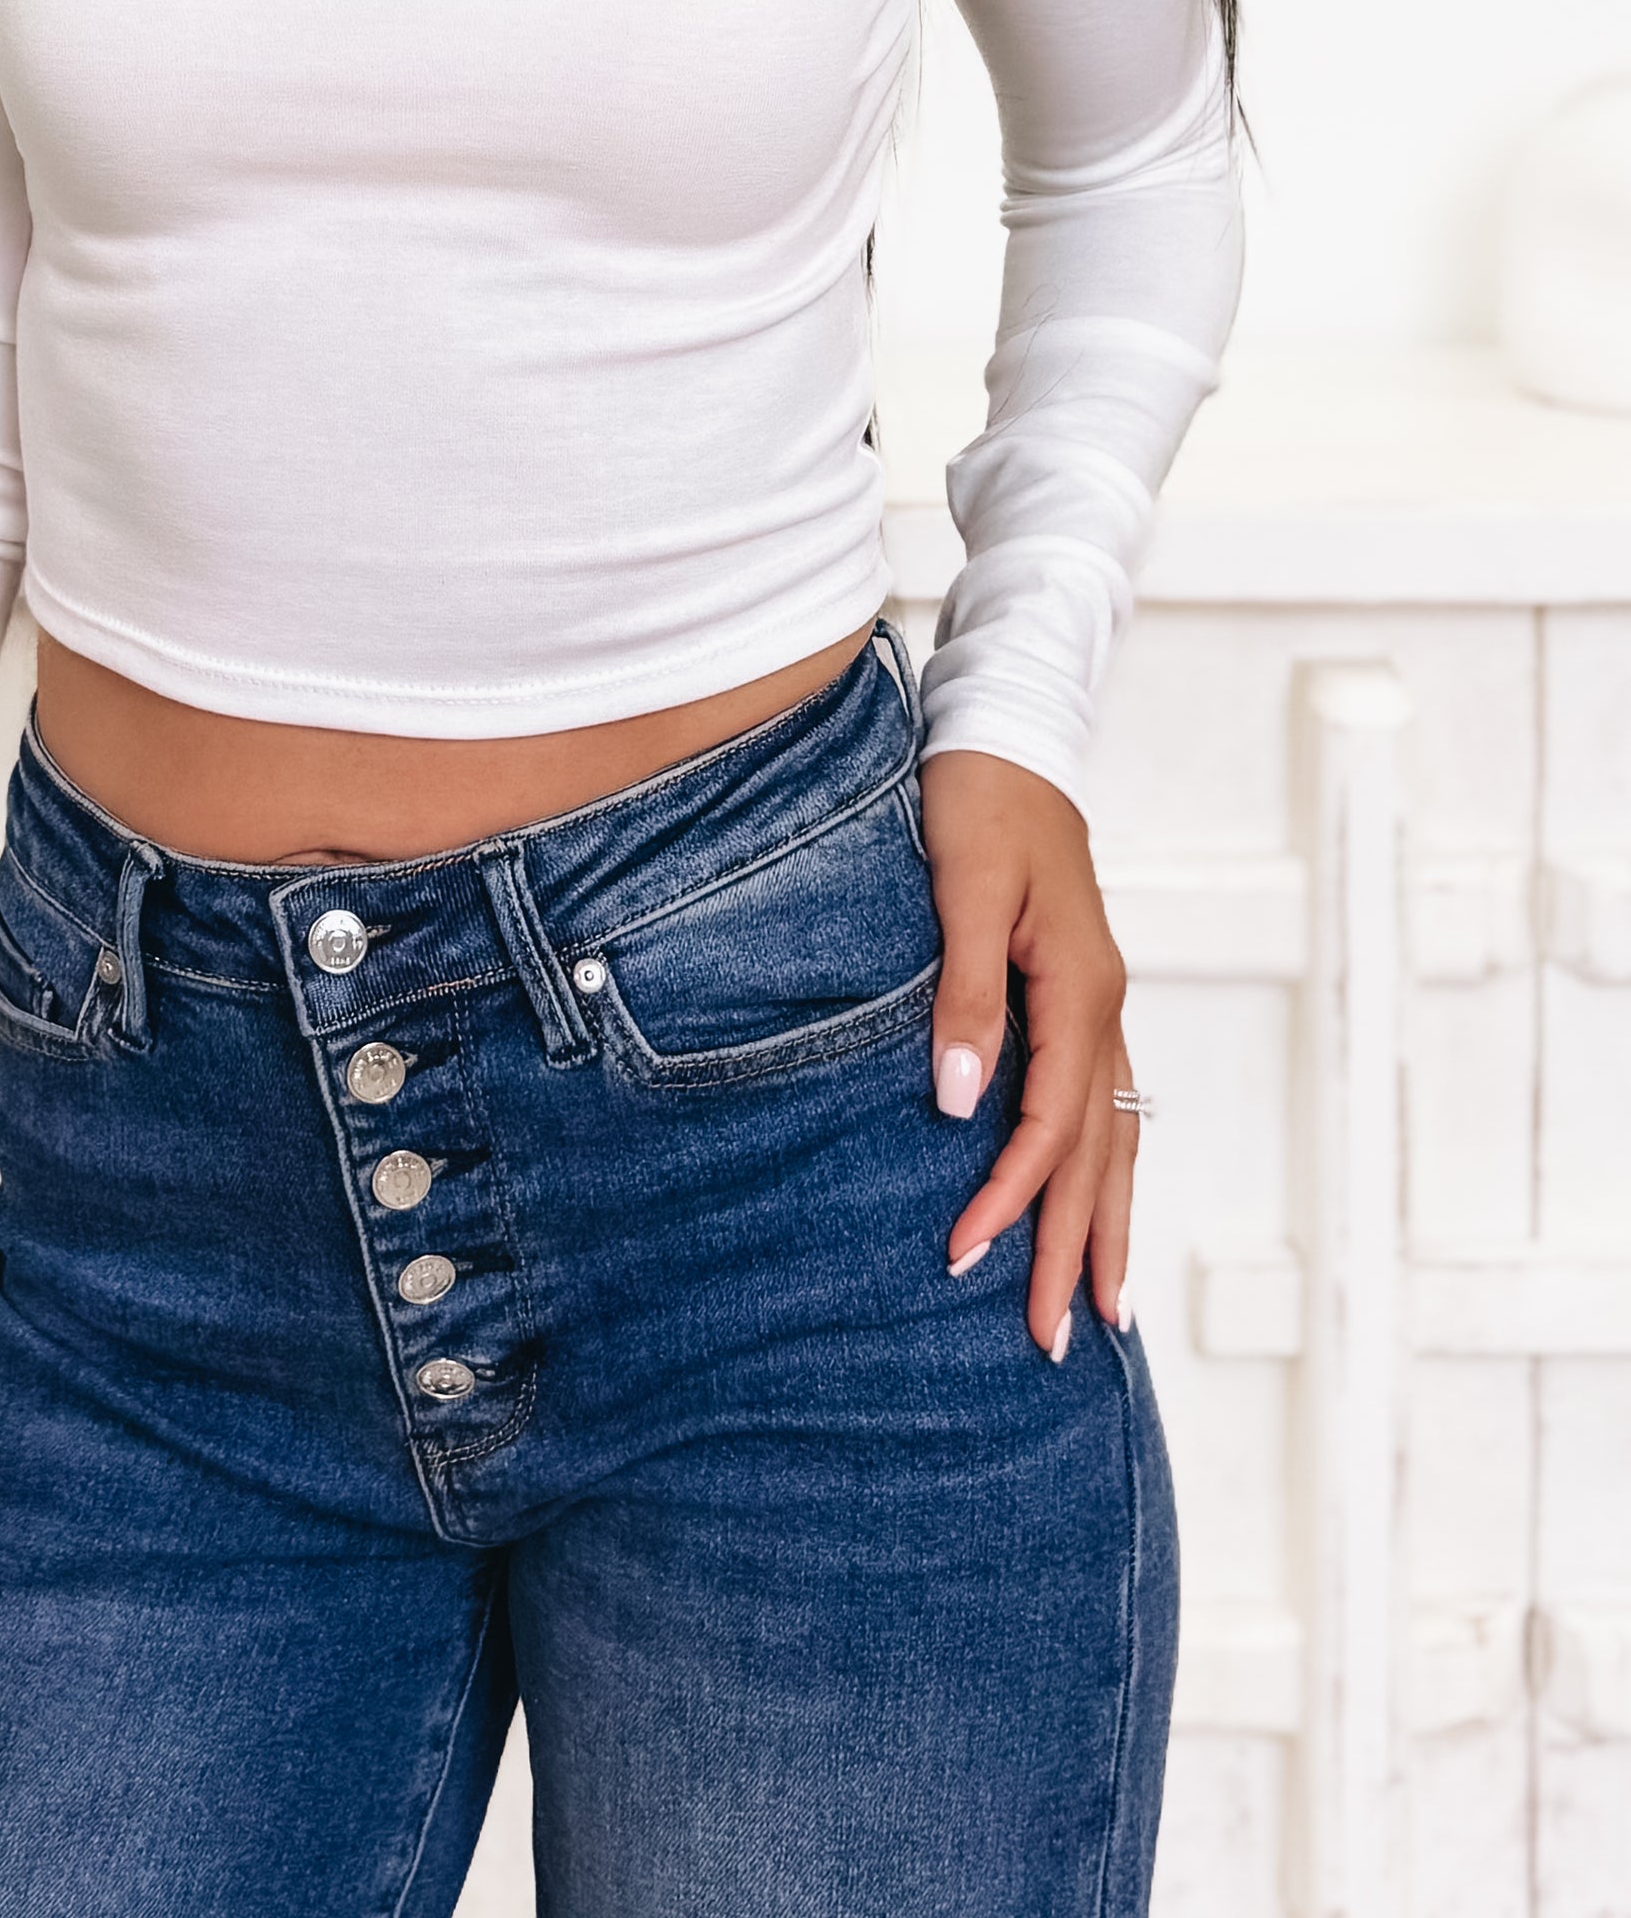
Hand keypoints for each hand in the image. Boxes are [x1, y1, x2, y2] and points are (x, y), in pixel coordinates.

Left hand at [919, 748, 1136, 1356]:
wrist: (1008, 734)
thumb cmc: (977, 800)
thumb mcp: (961, 888)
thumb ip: (966, 997)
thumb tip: (959, 1104)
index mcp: (1078, 988)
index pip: (1051, 1124)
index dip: (1012, 1195)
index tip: (967, 1256)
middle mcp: (1102, 1008)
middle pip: (1097, 1154)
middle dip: (1077, 1249)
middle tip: (1056, 1341)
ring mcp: (1101, 1006)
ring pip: (1115, 1141)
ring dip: (1104, 1225)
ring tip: (1102, 1312)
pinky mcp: (1082, 999)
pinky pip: (1103, 1108)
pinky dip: (1101, 1170)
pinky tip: (1093, 1206)